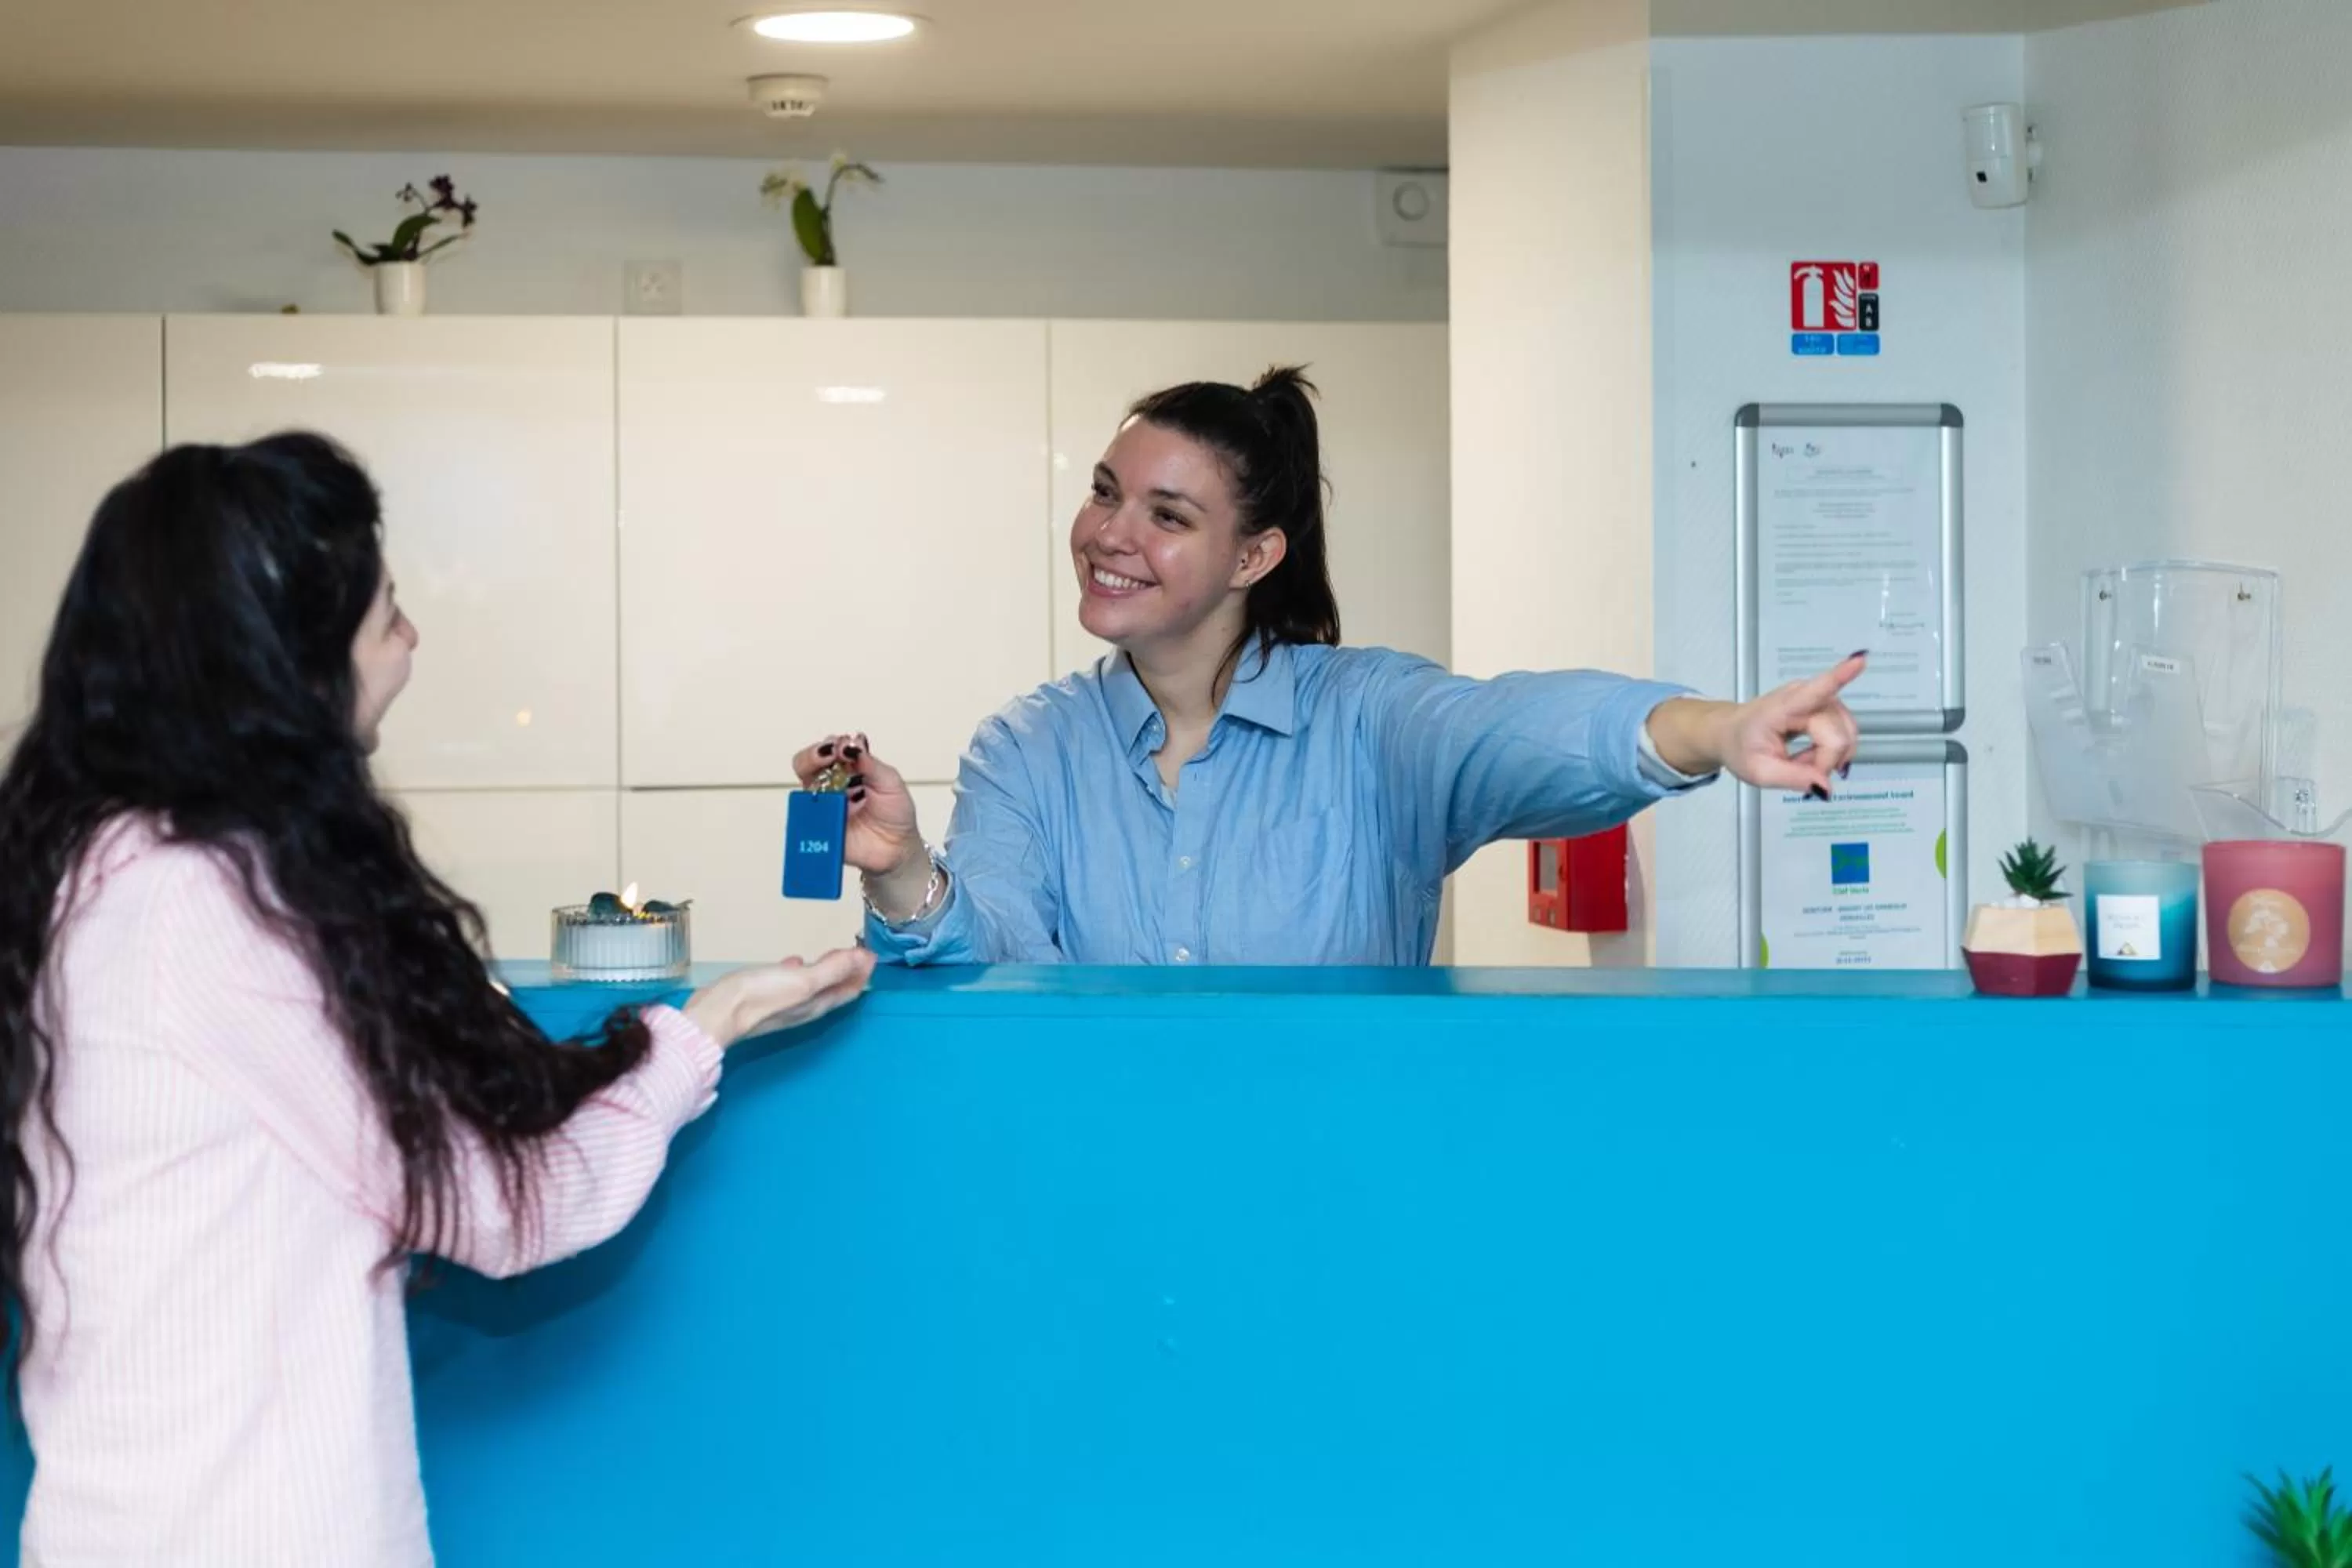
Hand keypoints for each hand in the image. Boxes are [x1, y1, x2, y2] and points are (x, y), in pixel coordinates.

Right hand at [682, 946, 875, 1049]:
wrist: (717, 1013)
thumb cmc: (760, 997)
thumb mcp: (804, 980)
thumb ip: (834, 969)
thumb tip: (865, 958)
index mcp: (818, 1004)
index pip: (849, 989)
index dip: (862, 972)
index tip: (870, 951)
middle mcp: (805, 1007)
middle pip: (833, 988)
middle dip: (847, 971)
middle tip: (855, 951)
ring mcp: (785, 1003)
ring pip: (813, 986)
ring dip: (825, 970)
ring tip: (830, 954)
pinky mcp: (766, 997)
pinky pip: (791, 983)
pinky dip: (798, 971)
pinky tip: (793, 962)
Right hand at [791, 732, 923, 876]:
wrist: (897, 848)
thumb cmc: (895, 813)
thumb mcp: (890, 782)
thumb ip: (871, 763)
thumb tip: (852, 745)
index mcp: (849, 769)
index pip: (832, 749)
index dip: (834, 744)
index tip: (843, 746)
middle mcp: (832, 785)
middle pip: (808, 764)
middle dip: (813, 755)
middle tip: (829, 754)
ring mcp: (824, 806)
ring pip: (804, 787)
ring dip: (811, 780)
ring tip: (827, 783)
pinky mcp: (820, 828)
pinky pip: (806, 818)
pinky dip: (809, 809)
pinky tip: (824, 806)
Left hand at [1649, 652, 1864, 794]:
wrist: (1731, 733)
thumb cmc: (1741, 748)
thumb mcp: (1759, 772)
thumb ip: (1793, 779)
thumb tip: (1826, 787)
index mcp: (1782, 707)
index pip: (1816, 690)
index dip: (1841, 676)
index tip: (1860, 660)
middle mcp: (1805, 696)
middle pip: (1838, 734)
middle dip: (1827, 761)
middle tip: (1801, 772)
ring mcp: (1819, 699)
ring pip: (1846, 734)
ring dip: (1829, 757)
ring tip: (1802, 761)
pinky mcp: (1827, 706)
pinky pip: (1844, 733)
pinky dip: (1831, 752)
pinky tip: (1811, 755)